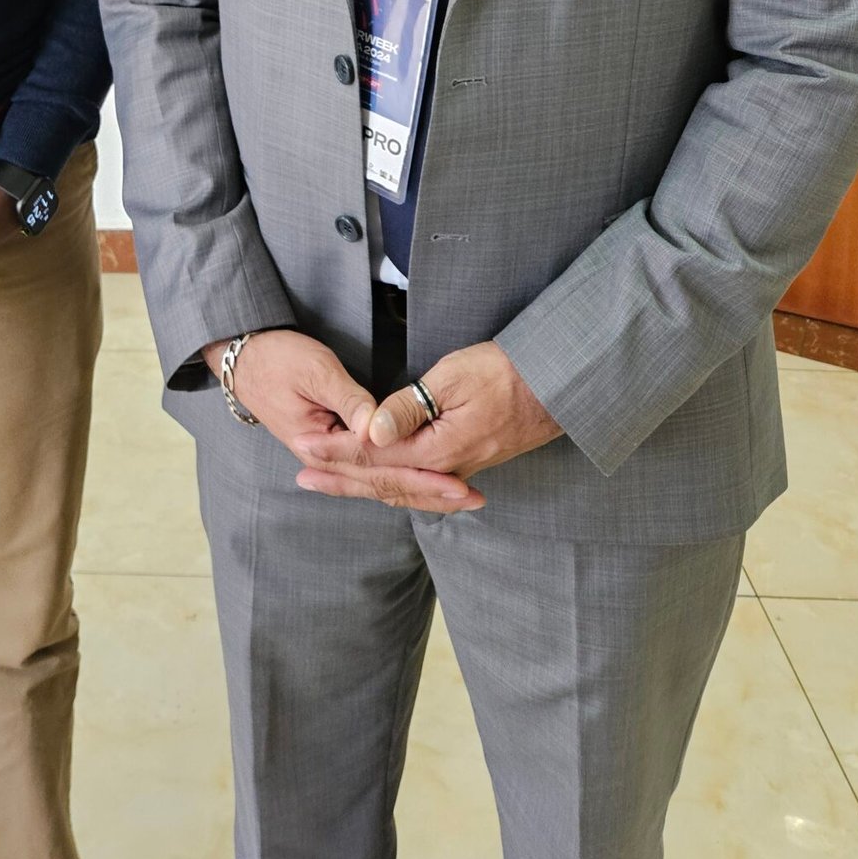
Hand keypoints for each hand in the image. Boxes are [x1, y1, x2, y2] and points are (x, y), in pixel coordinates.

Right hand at [200, 330, 482, 512]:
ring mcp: (331, 454)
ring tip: (459, 497)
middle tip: (472, 498)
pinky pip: (373, 470)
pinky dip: (400, 478)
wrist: (243, 356)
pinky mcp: (336, 443)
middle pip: (386, 484)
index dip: (423, 478)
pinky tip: (423, 484)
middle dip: (431, 491)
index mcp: (323, 445)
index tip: (458, 483)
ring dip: (420, 490)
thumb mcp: (316, 372)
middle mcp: (328, 458)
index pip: (382, 471)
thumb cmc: (278, 358)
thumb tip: (380, 431)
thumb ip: (351, 402)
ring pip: (381, 482)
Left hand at [292, 342, 555, 512]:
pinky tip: (378, 485)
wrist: (556, 386)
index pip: (374, 456)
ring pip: (399, 486)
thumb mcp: (453, 378)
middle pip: (382, 480)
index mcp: (437, 450)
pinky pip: (417, 483)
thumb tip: (372, 433)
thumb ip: (410, 407)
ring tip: (326, 484)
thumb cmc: (505, 373)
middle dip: (339, 477)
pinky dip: (389, 485)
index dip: (336, 451)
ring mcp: (457, 471)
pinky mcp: (465, 465)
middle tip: (301, 478)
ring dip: (360, 485)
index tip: (302, 444)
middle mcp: (445, 470)